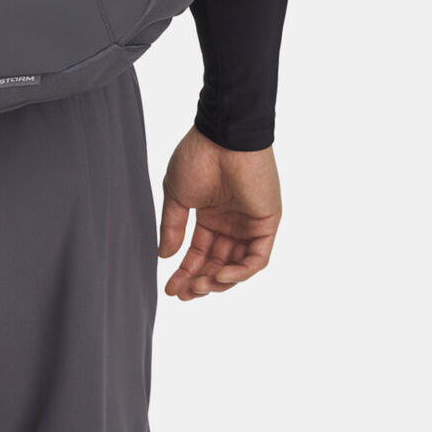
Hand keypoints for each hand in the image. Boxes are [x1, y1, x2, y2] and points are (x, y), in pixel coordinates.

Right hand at [159, 127, 281, 300]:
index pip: (199, 252)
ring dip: (218, 281)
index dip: (185, 272)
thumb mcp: (178, 195)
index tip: (170, 289)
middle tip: (183, 294)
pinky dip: (239, 272)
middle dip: (200, 282)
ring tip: (199, 286)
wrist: (222, 137)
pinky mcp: (266, 224)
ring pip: (237, 266)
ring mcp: (249, 225)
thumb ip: (173, 226)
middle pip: (217, 263)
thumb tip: (165, 256)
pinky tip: (218, 274)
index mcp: (211, 215)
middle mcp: (231, 223)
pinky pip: (256, 258)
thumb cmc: (198, 157)